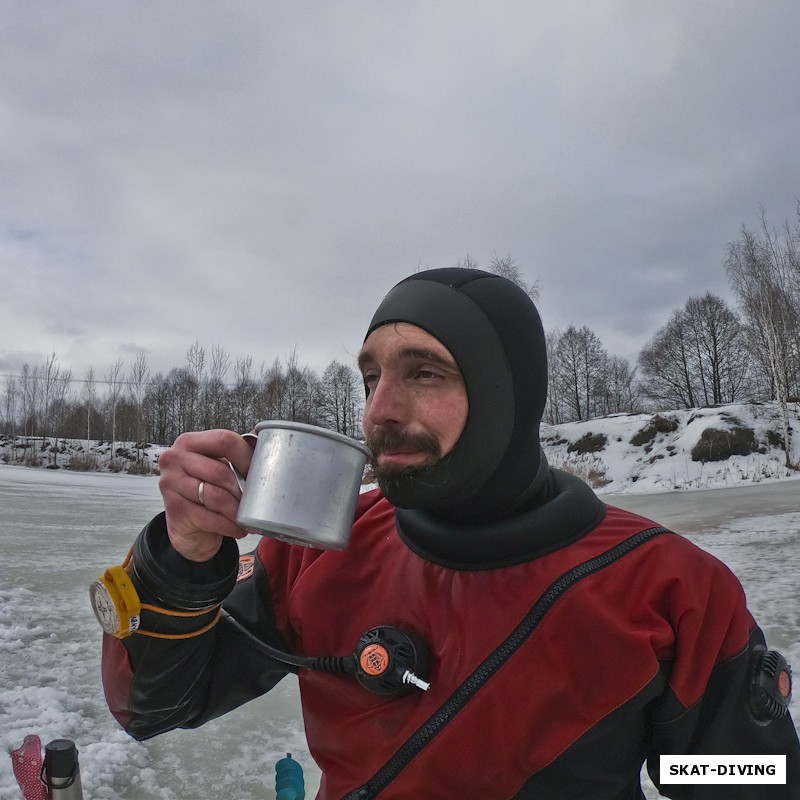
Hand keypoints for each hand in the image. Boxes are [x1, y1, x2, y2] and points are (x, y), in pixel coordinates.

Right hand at [158, 430, 254, 561]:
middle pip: (220, 471)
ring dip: (237, 509)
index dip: (246, 456)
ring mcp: (171, 484)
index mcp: (189, 442)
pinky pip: (210, 518)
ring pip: (216, 497)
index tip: (259, 471)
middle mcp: (175, 459)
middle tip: (255, 499)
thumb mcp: (221, 466)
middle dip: (242, 489)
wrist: (189, 525)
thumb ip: (239, 451)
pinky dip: (229, 525)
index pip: (224, 440)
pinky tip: (237, 527)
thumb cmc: (208, 489)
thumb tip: (266, 441)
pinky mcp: (175, 510)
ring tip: (247, 515)